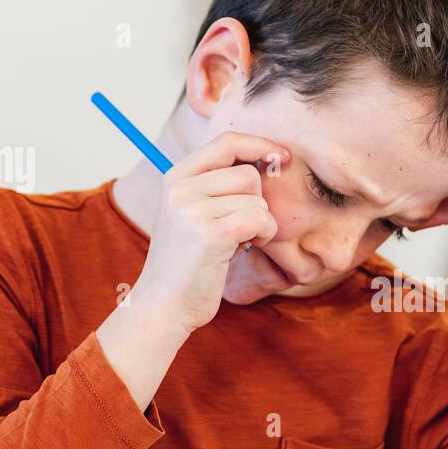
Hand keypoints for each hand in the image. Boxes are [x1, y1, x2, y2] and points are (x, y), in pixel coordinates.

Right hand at [133, 132, 286, 334]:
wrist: (165, 305)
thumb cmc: (188, 262)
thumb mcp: (191, 214)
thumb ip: (216, 185)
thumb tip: (267, 159)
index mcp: (175, 177)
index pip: (226, 142)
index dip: (259, 145)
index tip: (282, 157)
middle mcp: (180, 189)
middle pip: (248, 175)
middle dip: (258, 201)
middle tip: (243, 227)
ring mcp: (192, 210)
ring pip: (257, 200)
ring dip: (261, 222)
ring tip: (239, 241)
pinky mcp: (211, 234)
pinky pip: (260, 218)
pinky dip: (264, 233)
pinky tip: (247, 247)